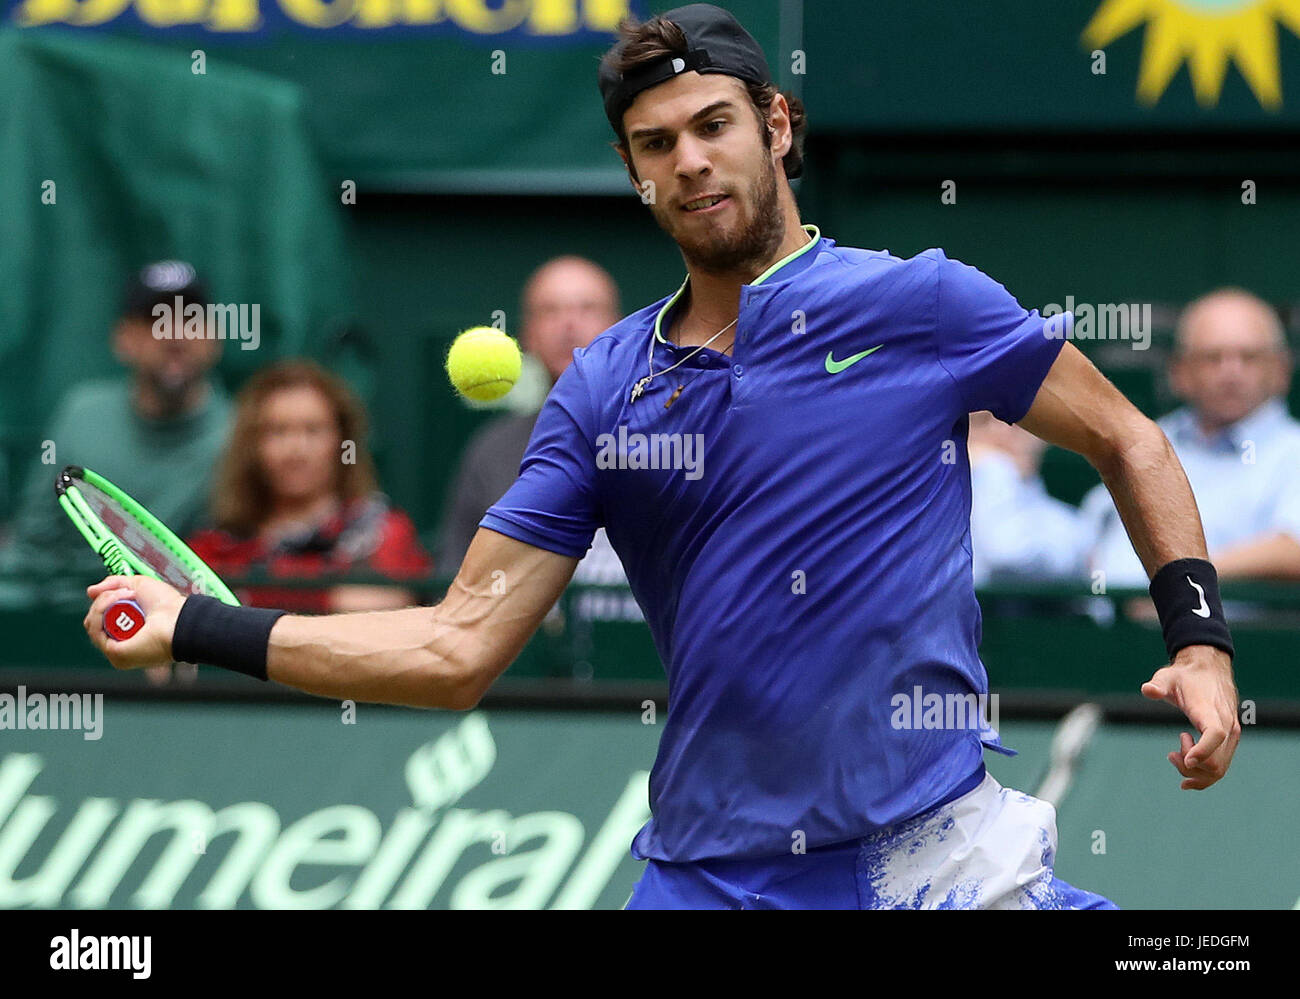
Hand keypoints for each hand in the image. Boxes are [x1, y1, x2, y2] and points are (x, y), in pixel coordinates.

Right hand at [84, 575, 185, 671]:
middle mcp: (120, 642)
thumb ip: (114, 584)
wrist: (179, 618)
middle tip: (127, 592)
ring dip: (104, 603)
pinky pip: (95, 630)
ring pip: (92, 623)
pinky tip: (116, 601)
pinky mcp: (115, 654)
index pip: (101, 618)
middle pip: (94, 621)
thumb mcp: (139, 585)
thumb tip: (89, 591)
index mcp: (126, 631)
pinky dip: (100, 611)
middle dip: (104, 600)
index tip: (120, 590)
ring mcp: (116, 650)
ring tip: (127, 594)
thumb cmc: (167, 604)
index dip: (104, 602)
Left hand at [1141, 645, 1239, 789]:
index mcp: (1211, 711)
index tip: (1186, 759)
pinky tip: (1186, 780)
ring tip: (1174, 754)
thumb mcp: (1167, 676)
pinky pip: (1222, 767)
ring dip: (1194, 772)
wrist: (1210, 671)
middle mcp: (1227, 726)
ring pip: (1219, 769)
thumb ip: (1158, 684)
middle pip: (1215, 761)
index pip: (1215, 734)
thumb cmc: (1185, 676)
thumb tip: (1148, 690)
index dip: (1202, 751)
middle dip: (1188, 765)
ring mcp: (1231, 735)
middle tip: (1172, 752)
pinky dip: (1205, 777)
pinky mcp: (1230, 741)